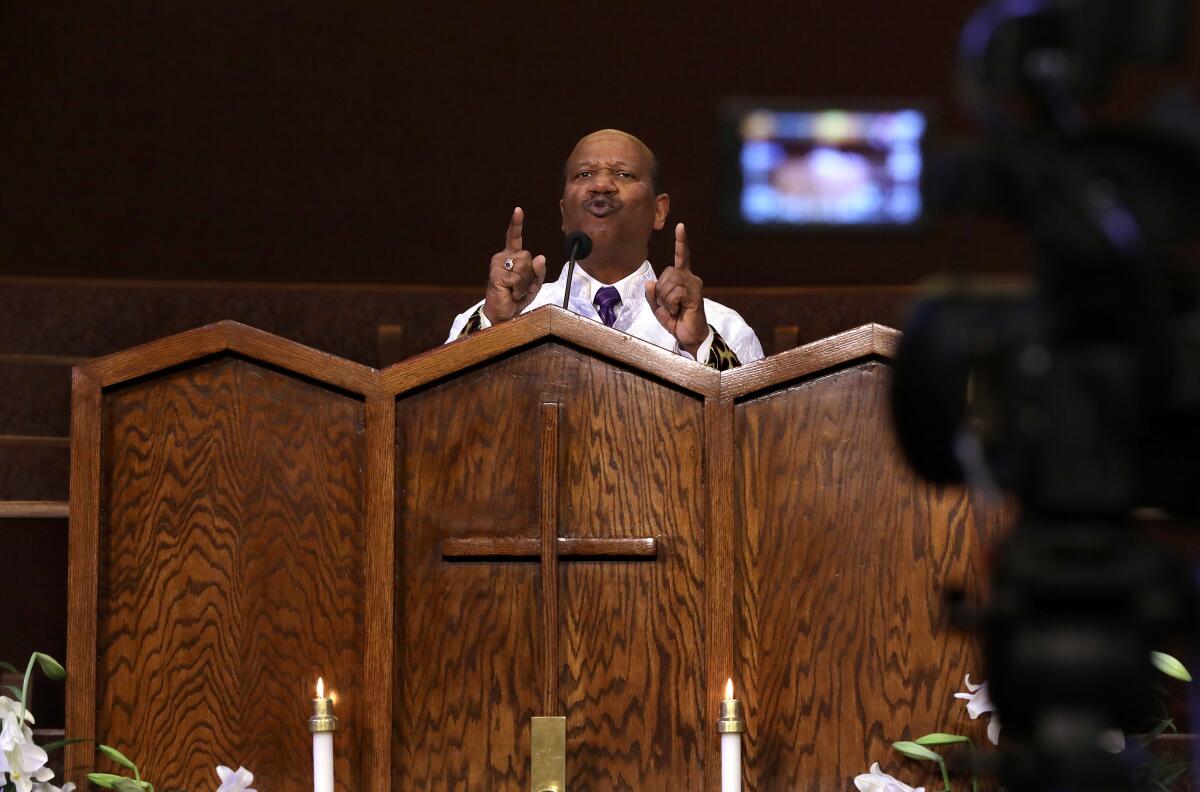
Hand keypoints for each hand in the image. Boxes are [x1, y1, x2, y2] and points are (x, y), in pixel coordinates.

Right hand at [482, 207, 547, 324]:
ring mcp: (497, 265)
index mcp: (511, 257)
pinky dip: (519, 289)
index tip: (518, 210)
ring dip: (525, 283)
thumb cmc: (516, 298)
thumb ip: (539, 271)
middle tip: (520, 288)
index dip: (516, 224)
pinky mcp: (496, 274)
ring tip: (515, 291)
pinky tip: (511, 293)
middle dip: (530, 275)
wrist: (503, 315)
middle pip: (528, 257)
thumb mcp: (534, 284)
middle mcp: (502, 257)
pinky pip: (518, 278)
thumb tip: (541, 257)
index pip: (514, 237)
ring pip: (524, 266)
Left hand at [645, 223, 707, 355]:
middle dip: (660, 290)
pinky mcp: (695, 295)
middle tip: (667, 305)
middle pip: (667, 273)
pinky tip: (678, 311)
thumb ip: (652, 295)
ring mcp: (694, 285)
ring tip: (674, 309)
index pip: (681, 256)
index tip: (680, 226)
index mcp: (682, 278)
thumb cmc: (676, 320)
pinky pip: (675, 293)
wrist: (689, 336)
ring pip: (670, 283)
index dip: (681, 242)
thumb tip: (649, 282)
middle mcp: (691, 278)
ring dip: (665, 299)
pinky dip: (671, 304)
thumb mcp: (658, 308)